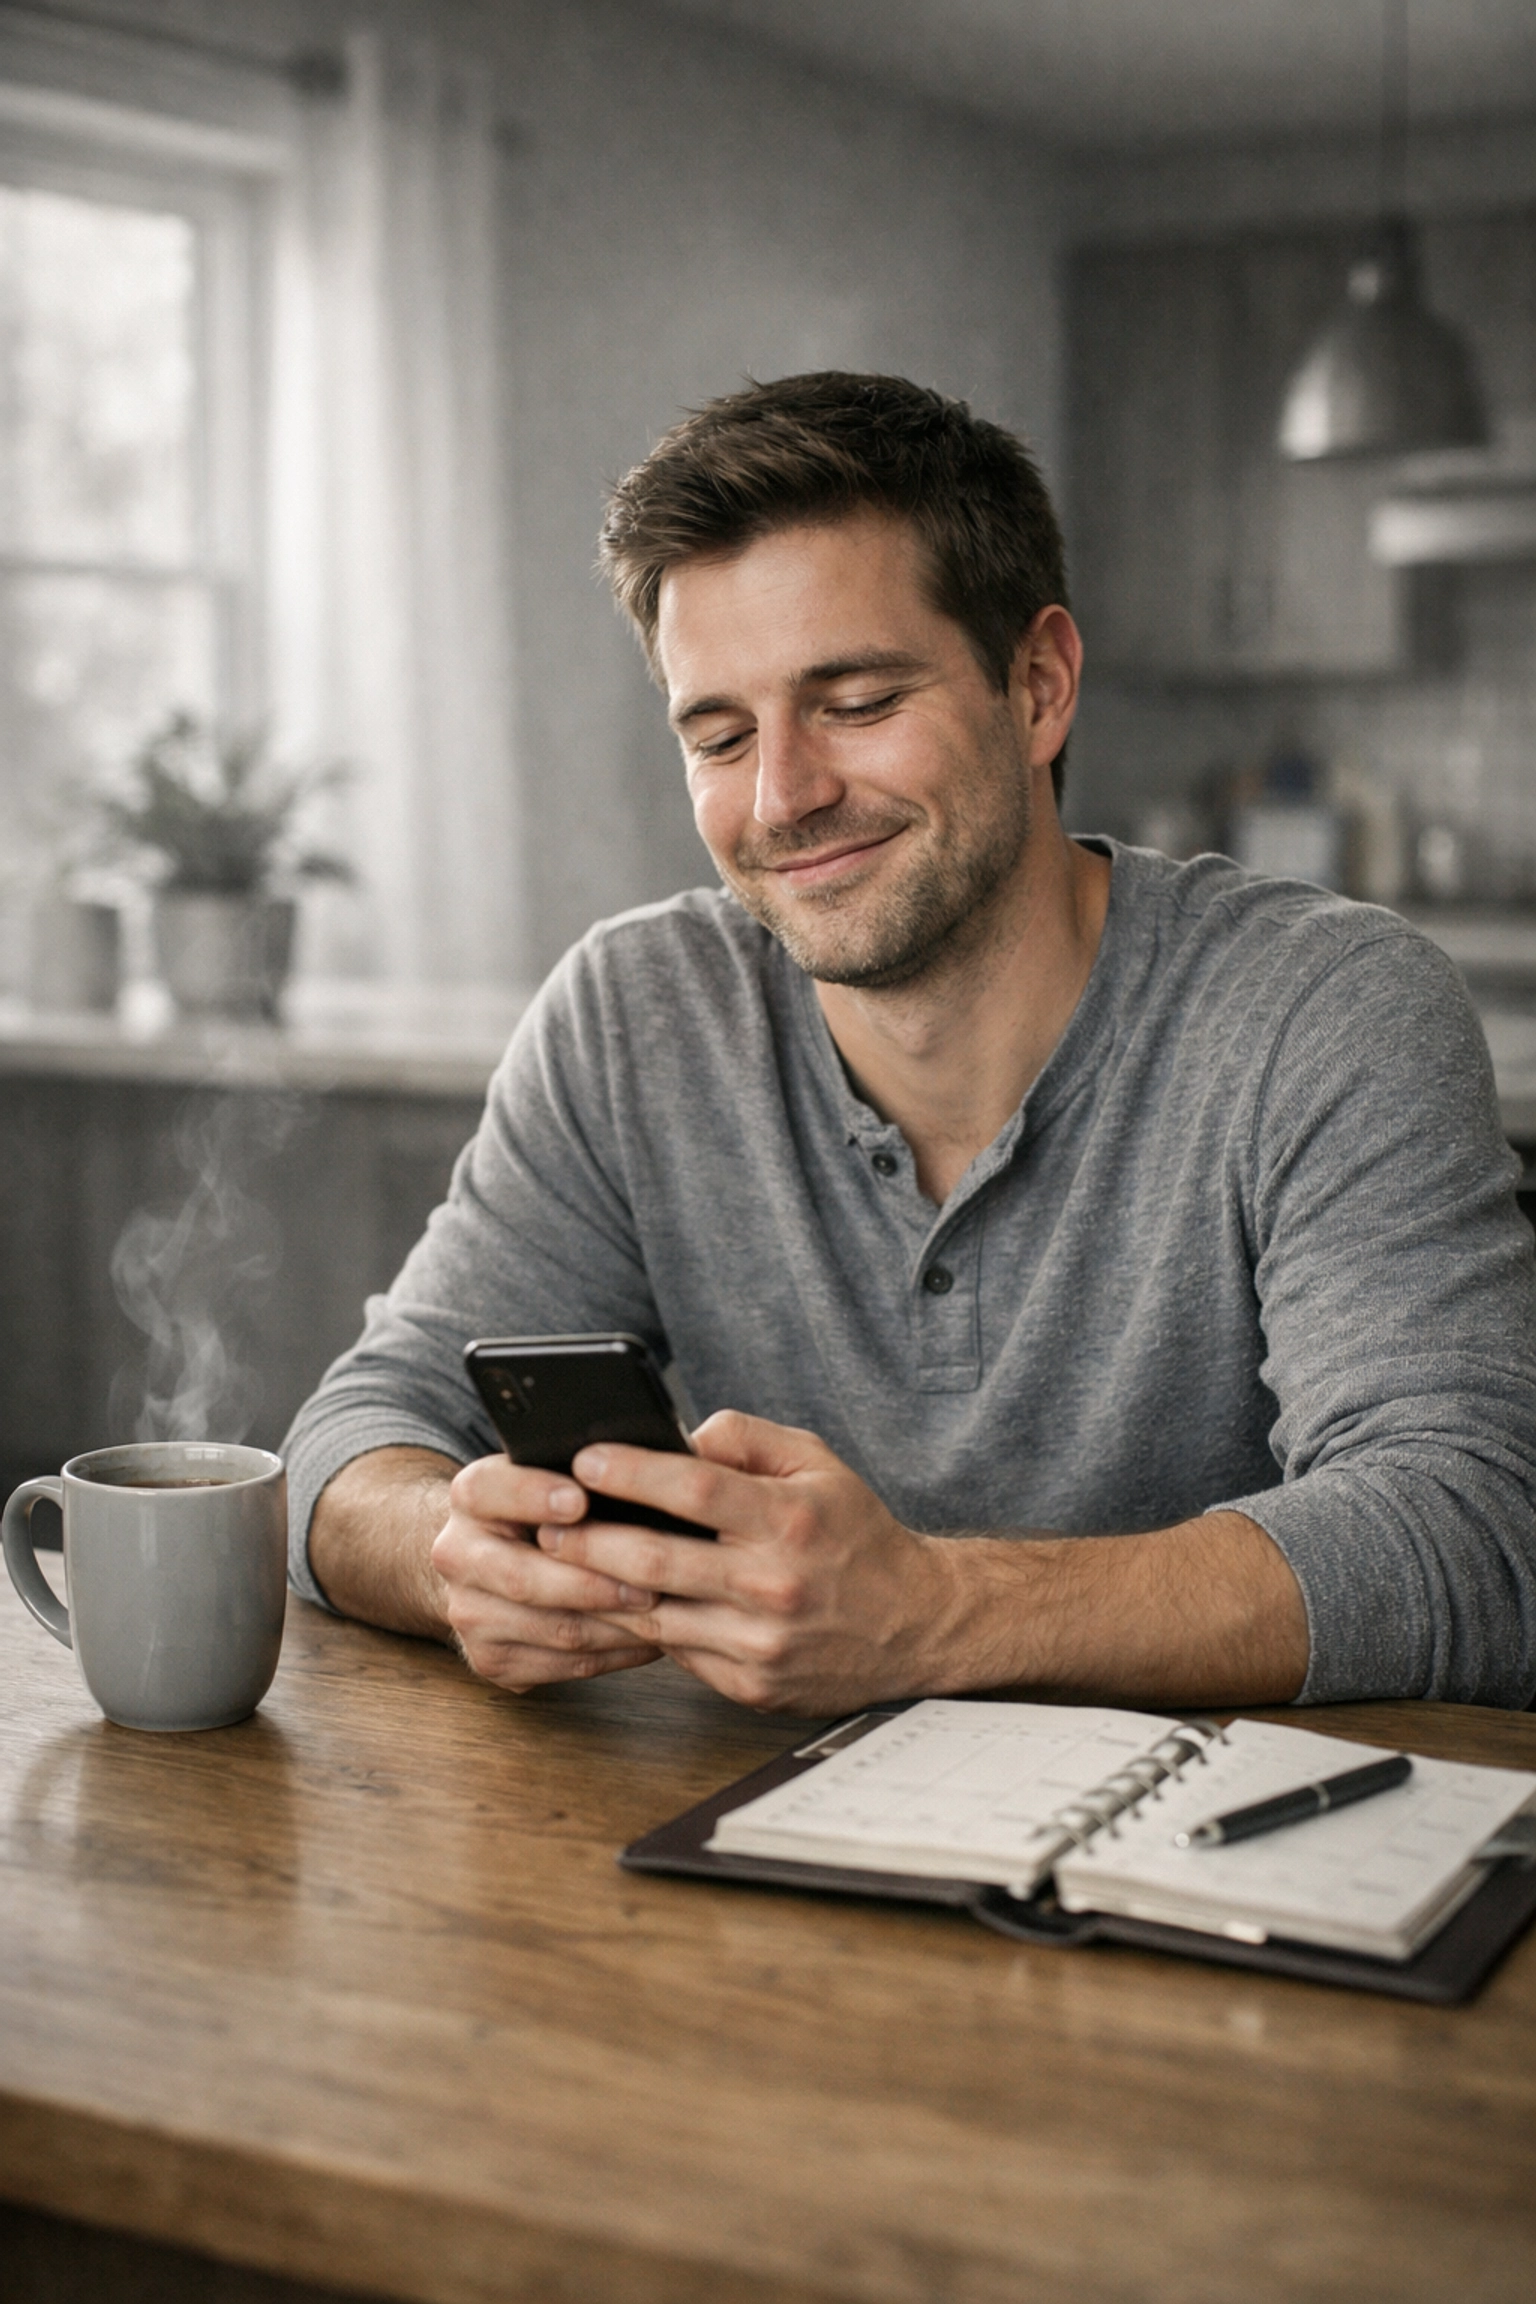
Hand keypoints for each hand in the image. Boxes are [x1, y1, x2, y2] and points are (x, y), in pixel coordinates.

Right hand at [430, 1453, 663, 1691]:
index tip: (580, 1500)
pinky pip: (564, 1665)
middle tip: (651, 1583)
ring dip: (617, 1627)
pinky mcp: (491, 1659)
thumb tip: (645, 1466)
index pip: (492, 1490)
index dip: (534, 1495)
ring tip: (668, 1614)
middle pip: (524, 1578)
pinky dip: (615, 1654)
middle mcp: (457, 1555)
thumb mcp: (551, 1472)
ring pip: (554, 1629)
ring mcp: (469, 1614)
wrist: (492, 1559)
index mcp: (471, 1495)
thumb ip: (583, 1469)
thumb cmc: (546, 1508)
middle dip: (593, 1583)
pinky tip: (650, 1639)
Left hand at [535, 1410, 959, 1712]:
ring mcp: (760, 1644)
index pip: (695, 1490)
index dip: (632, 1472)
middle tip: (543, 1524)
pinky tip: (611, 1607)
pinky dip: (640, 1629)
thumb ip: (749, 1439)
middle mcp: (773, 1586)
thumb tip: (683, 1435)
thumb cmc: (856, 1534)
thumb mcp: (819, 1464)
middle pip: (656, 1562)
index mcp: (790, 1522)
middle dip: (588, 1541)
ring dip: (599, 1592)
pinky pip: (677, 1653)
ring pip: (654, 1617)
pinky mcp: (750, 1685)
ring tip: (558, 1566)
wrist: (915, 1625)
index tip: (584, 1457)